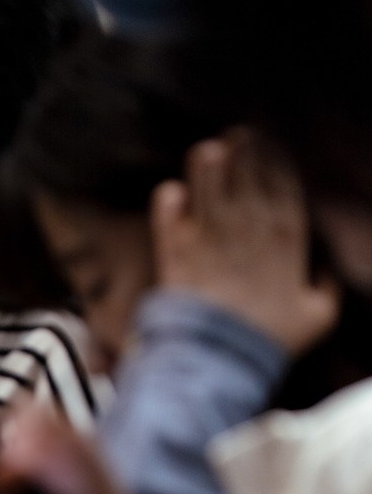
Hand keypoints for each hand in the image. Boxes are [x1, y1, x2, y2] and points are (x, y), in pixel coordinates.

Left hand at [152, 128, 338, 354]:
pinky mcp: (175, 253)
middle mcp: (248, 231)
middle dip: (245, 154)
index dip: (278, 162)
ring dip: (208, 168)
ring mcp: (210, 239)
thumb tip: (327, 266)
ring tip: (207, 150)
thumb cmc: (270, 339)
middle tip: (241, 134)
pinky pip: (169, 220)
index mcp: (287, 239)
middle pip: (248, 180)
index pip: (285, 188)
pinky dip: (168, 204)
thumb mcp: (318, 316)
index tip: (274, 144)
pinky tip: (169, 191)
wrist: (220, 359)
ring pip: (210, 190)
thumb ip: (326, 285)